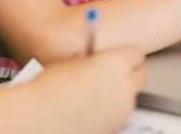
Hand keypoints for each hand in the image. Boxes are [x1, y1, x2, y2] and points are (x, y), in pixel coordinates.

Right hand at [24, 45, 146, 133]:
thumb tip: (88, 60)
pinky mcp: (116, 127)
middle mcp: (125, 86)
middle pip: (141, 76)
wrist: (39, 118)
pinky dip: (110, 113)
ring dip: (119, 95)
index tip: (114, 58)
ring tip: (94, 95)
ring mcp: (122, 110)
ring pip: (130, 98)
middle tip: (109, 76)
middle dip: (128, 75)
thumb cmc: (49, 89)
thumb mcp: (68, 62)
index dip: (123, 55)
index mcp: (116, 63)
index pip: (135, 53)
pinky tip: (90, 111)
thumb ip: (86, 59)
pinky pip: (119, 116)